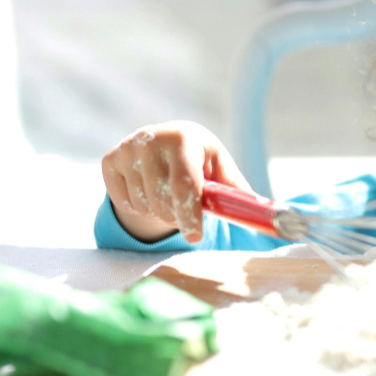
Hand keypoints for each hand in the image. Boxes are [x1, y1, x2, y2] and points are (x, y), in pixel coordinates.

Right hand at [101, 121, 250, 242]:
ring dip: (159, 213)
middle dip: (177, 217)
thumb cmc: (201, 161)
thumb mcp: (220, 169)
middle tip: (186, 215)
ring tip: (169, 200)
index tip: (196, 237)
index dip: (190, 215)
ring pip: (142, 205)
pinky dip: (138, 207)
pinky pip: (122, 202)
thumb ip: (236, 191)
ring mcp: (127, 147)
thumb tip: (266, 214)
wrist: (165, 141)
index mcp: (185, 138)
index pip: (185, 184)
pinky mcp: (109, 160)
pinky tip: (149, 193)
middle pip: (161, 200)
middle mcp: (152, 138)